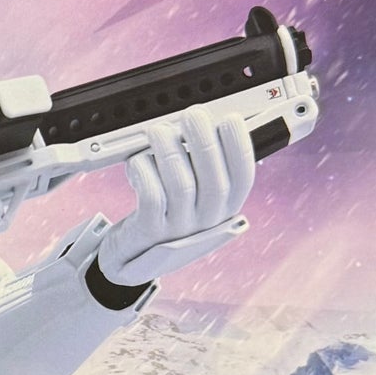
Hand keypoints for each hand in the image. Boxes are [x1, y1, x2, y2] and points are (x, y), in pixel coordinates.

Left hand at [97, 109, 254, 287]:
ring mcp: (179, 229)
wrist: (132, 260)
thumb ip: (204, 167)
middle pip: (213, 179)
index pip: (243, 178)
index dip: (240, 146)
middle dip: (204, 140)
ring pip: (181, 185)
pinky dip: (144, 171)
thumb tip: (209, 124)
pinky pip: (151, 197)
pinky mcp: (150, 230)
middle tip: (192, 115)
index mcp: (224, 209)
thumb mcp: (195, 198)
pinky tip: (138, 161)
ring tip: (158, 131)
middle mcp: (206, 221)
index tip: (231, 120)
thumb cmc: (166, 220)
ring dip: (169, 151)